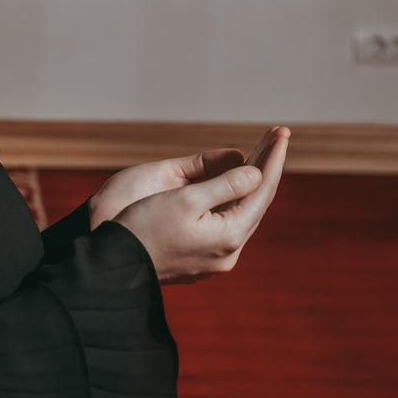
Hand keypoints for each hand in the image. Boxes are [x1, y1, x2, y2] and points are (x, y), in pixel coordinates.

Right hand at [111, 126, 289, 283]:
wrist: (114, 265)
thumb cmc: (144, 227)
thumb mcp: (186, 199)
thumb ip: (225, 184)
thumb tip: (256, 173)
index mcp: (229, 235)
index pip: (262, 190)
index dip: (273, 158)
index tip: (282, 132)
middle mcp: (228, 251)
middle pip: (255, 201)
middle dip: (266, 166)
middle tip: (278, 135)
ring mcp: (215, 258)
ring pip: (241, 212)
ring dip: (250, 182)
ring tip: (262, 154)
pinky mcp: (200, 259)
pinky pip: (226, 221)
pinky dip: (233, 197)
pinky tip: (235, 185)